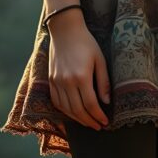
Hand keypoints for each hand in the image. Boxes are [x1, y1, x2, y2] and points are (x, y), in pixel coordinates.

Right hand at [47, 10, 111, 129]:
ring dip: (77, 119)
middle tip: (98, 126)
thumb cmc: (86, 43)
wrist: (65, 30)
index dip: (98, 116)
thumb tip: (106, 102)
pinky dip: (65, 111)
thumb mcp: (100, 60)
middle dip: (89, 121)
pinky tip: (73, 114)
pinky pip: (56, 101)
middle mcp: (66, 81)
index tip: (105, 122)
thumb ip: (103, 82)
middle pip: (77, 110)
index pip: (90, 104)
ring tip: (88, 122)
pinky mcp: (50, 80)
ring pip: (66, 109)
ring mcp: (56, 81)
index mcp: (81, 76)